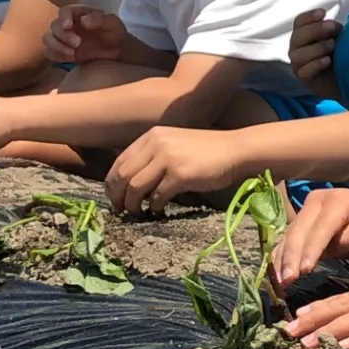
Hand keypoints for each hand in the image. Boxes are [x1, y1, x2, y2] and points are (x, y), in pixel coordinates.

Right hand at [45, 6, 126, 64]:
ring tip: (72, 54)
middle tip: (77, 43)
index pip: (64, 12)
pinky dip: (55, 55)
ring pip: (48, 39)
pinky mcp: (62, 52)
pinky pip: (49, 53)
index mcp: (78, 13)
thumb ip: (99, 19)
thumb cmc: (115, 32)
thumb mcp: (112, 23)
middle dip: (62, 35)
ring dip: (56, 46)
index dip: (63, 18)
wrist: (118, 50)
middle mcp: (67, 24)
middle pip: (54, 26)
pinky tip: (69, 59)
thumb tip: (83, 20)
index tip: (68, 26)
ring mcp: (63, 38)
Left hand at [106, 126, 240, 213]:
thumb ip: (154, 156)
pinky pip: (157, 196)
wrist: (236, 150)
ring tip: (137, 212)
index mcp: (152, 136)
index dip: (112, 183)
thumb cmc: (208, 151)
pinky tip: (159, 211)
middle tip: (121, 210)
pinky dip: (154, 207)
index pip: (120, 161)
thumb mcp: (175, 144)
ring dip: (132, 204)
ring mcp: (168, 158)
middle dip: (117, 196)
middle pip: (122, 175)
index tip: (115, 198)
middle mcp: (157, 144)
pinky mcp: (181, 174)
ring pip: (135, 187)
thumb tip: (132, 183)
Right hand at [271, 185, 348, 288]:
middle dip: (291, 257)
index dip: (311, 249)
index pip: (321, 228)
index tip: (303, 271)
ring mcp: (306, 209)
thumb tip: (323, 252)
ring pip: (289, 235)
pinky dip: (281, 256)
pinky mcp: (301, 220)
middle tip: (285, 282)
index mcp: (338, 201)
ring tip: (277, 283)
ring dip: (281, 259)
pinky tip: (275, 274)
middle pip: (299, 231)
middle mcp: (317, 200)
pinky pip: (288, 239)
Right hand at [289, 9, 339, 86]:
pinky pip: (304, 71)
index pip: (299, 22)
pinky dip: (315, 64)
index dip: (309, 16)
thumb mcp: (339, 38)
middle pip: (298, 36)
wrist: (345, 79)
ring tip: (333, 45)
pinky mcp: (305, 80)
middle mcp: (297, 49)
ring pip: (298, 55)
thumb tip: (340, 22)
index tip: (323, 13)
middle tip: (332, 27)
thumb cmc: (339, 55)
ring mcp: (299, 65)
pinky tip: (327, 60)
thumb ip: (335, 29)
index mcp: (303, 35)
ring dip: (317, 47)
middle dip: (315, 29)